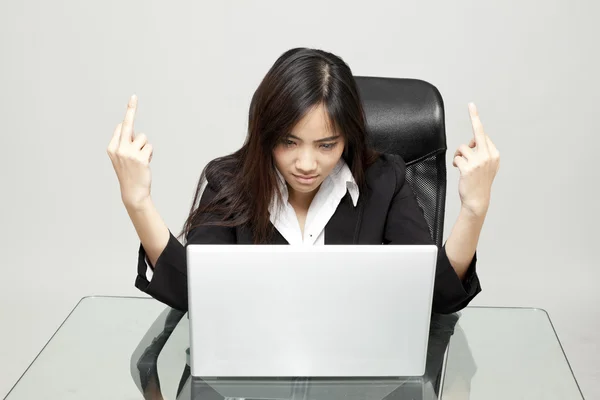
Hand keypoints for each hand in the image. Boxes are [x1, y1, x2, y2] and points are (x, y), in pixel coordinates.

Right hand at [107, 95, 153, 209]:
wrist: (133, 192)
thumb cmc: (129, 173)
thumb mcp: (121, 158)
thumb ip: (124, 143)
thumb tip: (131, 130)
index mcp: (111, 147)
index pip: (121, 127)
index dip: (127, 119)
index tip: (131, 100)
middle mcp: (119, 148)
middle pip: (127, 124)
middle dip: (131, 109)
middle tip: (134, 96)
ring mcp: (129, 153)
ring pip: (143, 138)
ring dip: (145, 147)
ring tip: (140, 160)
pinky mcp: (141, 158)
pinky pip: (149, 147)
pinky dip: (149, 154)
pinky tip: (145, 164)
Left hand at [452, 103, 499, 217]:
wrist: (477, 200)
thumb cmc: (479, 182)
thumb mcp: (486, 166)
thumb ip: (481, 152)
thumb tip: (472, 141)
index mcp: (494, 154)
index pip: (483, 135)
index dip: (475, 127)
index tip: (472, 108)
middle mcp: (488, 156)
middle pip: (478, 132)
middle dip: (474, 117)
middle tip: (471, 104)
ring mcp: (479, 161)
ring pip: (463, 148)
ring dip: (459, 156)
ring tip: (462, 165)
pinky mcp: (468, 168)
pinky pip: (457, 158)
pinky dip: (455, 163)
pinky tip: (459, 170)